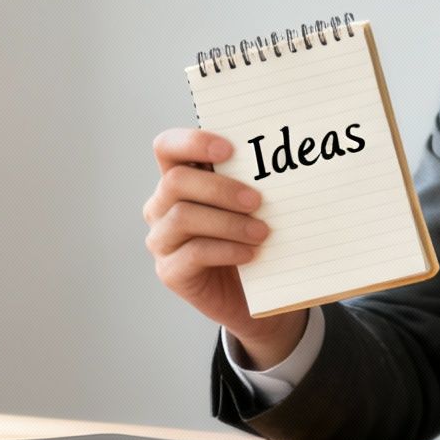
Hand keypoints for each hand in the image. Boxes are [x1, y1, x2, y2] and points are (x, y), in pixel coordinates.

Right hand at [144, 128, 306, 367]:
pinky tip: (251, 253)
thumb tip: (278, 160)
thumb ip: (250, 181)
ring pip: (182, 217)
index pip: (167, 147)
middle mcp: (161, 206)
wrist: (256, 297)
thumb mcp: (251, 206)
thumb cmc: (254, 239)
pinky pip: (193, 253)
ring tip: (262, 231)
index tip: (230, 149)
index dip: (193, 142)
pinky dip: (226, 250)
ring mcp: (162, 240)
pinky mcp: (170, 272)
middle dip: (220, 188)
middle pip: (176, 181)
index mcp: (179, 178)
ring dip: (228, 222)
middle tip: (257, 200)